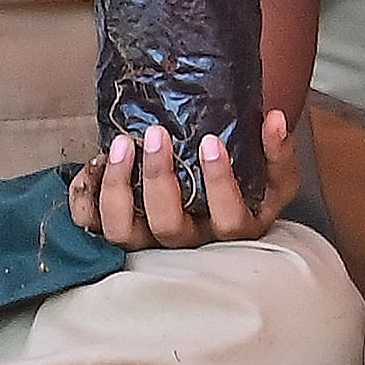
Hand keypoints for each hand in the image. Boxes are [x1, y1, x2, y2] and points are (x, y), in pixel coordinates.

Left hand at [70, 112, 304, 249]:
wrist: (216, 200)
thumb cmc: (248, 188)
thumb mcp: (274, 175)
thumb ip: (279, 151)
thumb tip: (275, 119)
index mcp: (233, 232)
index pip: (227, 221)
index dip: (218, 185)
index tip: (213, 142)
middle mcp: (188, 244)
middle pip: (168, 227)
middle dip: (159, 179)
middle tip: (158, 135)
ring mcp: (148, 243)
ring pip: (122, 232)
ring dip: (117, 188)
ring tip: (121, 146)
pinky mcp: (118, 233)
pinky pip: (90, 224)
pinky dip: (85, 197)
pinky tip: (95, 165)